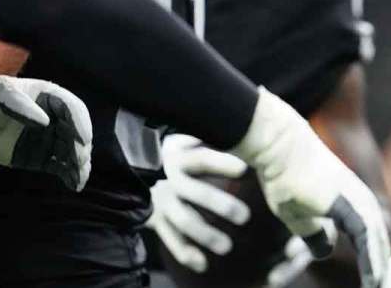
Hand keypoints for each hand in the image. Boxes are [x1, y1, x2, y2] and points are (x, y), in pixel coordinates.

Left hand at [0, 70, 91, 190]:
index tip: (83, 140)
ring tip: (78, 178)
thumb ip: (18, 105)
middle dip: (80, 148)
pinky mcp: (43, 157)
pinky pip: (62, 167)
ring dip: (79, 165)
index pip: (73, 109)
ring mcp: (51, 138)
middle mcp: (57, 118)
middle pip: (76, 133)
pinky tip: (75, 185)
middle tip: (79, 162)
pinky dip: (70, 176)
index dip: (81, 124)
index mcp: (52, 97)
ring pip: (72, 152)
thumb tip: (45, 122)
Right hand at [148, 133, 251, 271]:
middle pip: (193, 193)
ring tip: (227, 247)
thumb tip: (251, 125)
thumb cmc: (181, 150)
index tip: (244, 170)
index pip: (201, 158)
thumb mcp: (190, 139)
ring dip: (205, 235)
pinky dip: (185, 253)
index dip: (222, 163)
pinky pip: (170, 239)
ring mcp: (162, 200)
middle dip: (220, 205)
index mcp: (180, 155)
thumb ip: (216, 138)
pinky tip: (203, 265)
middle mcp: (169, 177)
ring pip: (182, 220)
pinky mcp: (156, 219)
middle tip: (245, 217)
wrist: (139, 166)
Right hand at [231, 88, 390, 287]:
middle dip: (382, 269)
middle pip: (379, 242)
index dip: (373, 263)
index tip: (376, 286)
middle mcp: (362, 201)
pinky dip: (372, 260)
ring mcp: (359, 199)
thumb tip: (327, 251)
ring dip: (381, 269)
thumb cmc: (287, 178)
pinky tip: (375, 278)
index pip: (370, 240)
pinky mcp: (350, 202)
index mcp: (353, 204)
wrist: (280, 149)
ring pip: (378, 242)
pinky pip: (366, 237)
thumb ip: (315, 233)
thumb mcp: (300, 216)